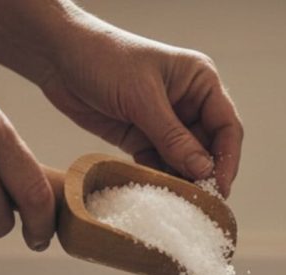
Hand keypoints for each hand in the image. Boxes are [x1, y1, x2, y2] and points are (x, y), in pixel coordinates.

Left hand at [39, 19, 243, 197]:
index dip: (227, 159)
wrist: (58, 57)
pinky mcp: (141, 138)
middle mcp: (188, 103)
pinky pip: (158, 165)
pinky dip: (158, 180)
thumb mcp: (142, 98)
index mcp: (199, 81)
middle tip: (199, 205)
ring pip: (184, 161)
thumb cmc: (104, 59)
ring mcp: (165, 123)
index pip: (227, 126)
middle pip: (209, 148)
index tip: (219, 188)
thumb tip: (204, 171)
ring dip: (181, 182)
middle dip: (204, 176)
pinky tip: (156, 196)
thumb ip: (172, 137)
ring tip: (178, 206)